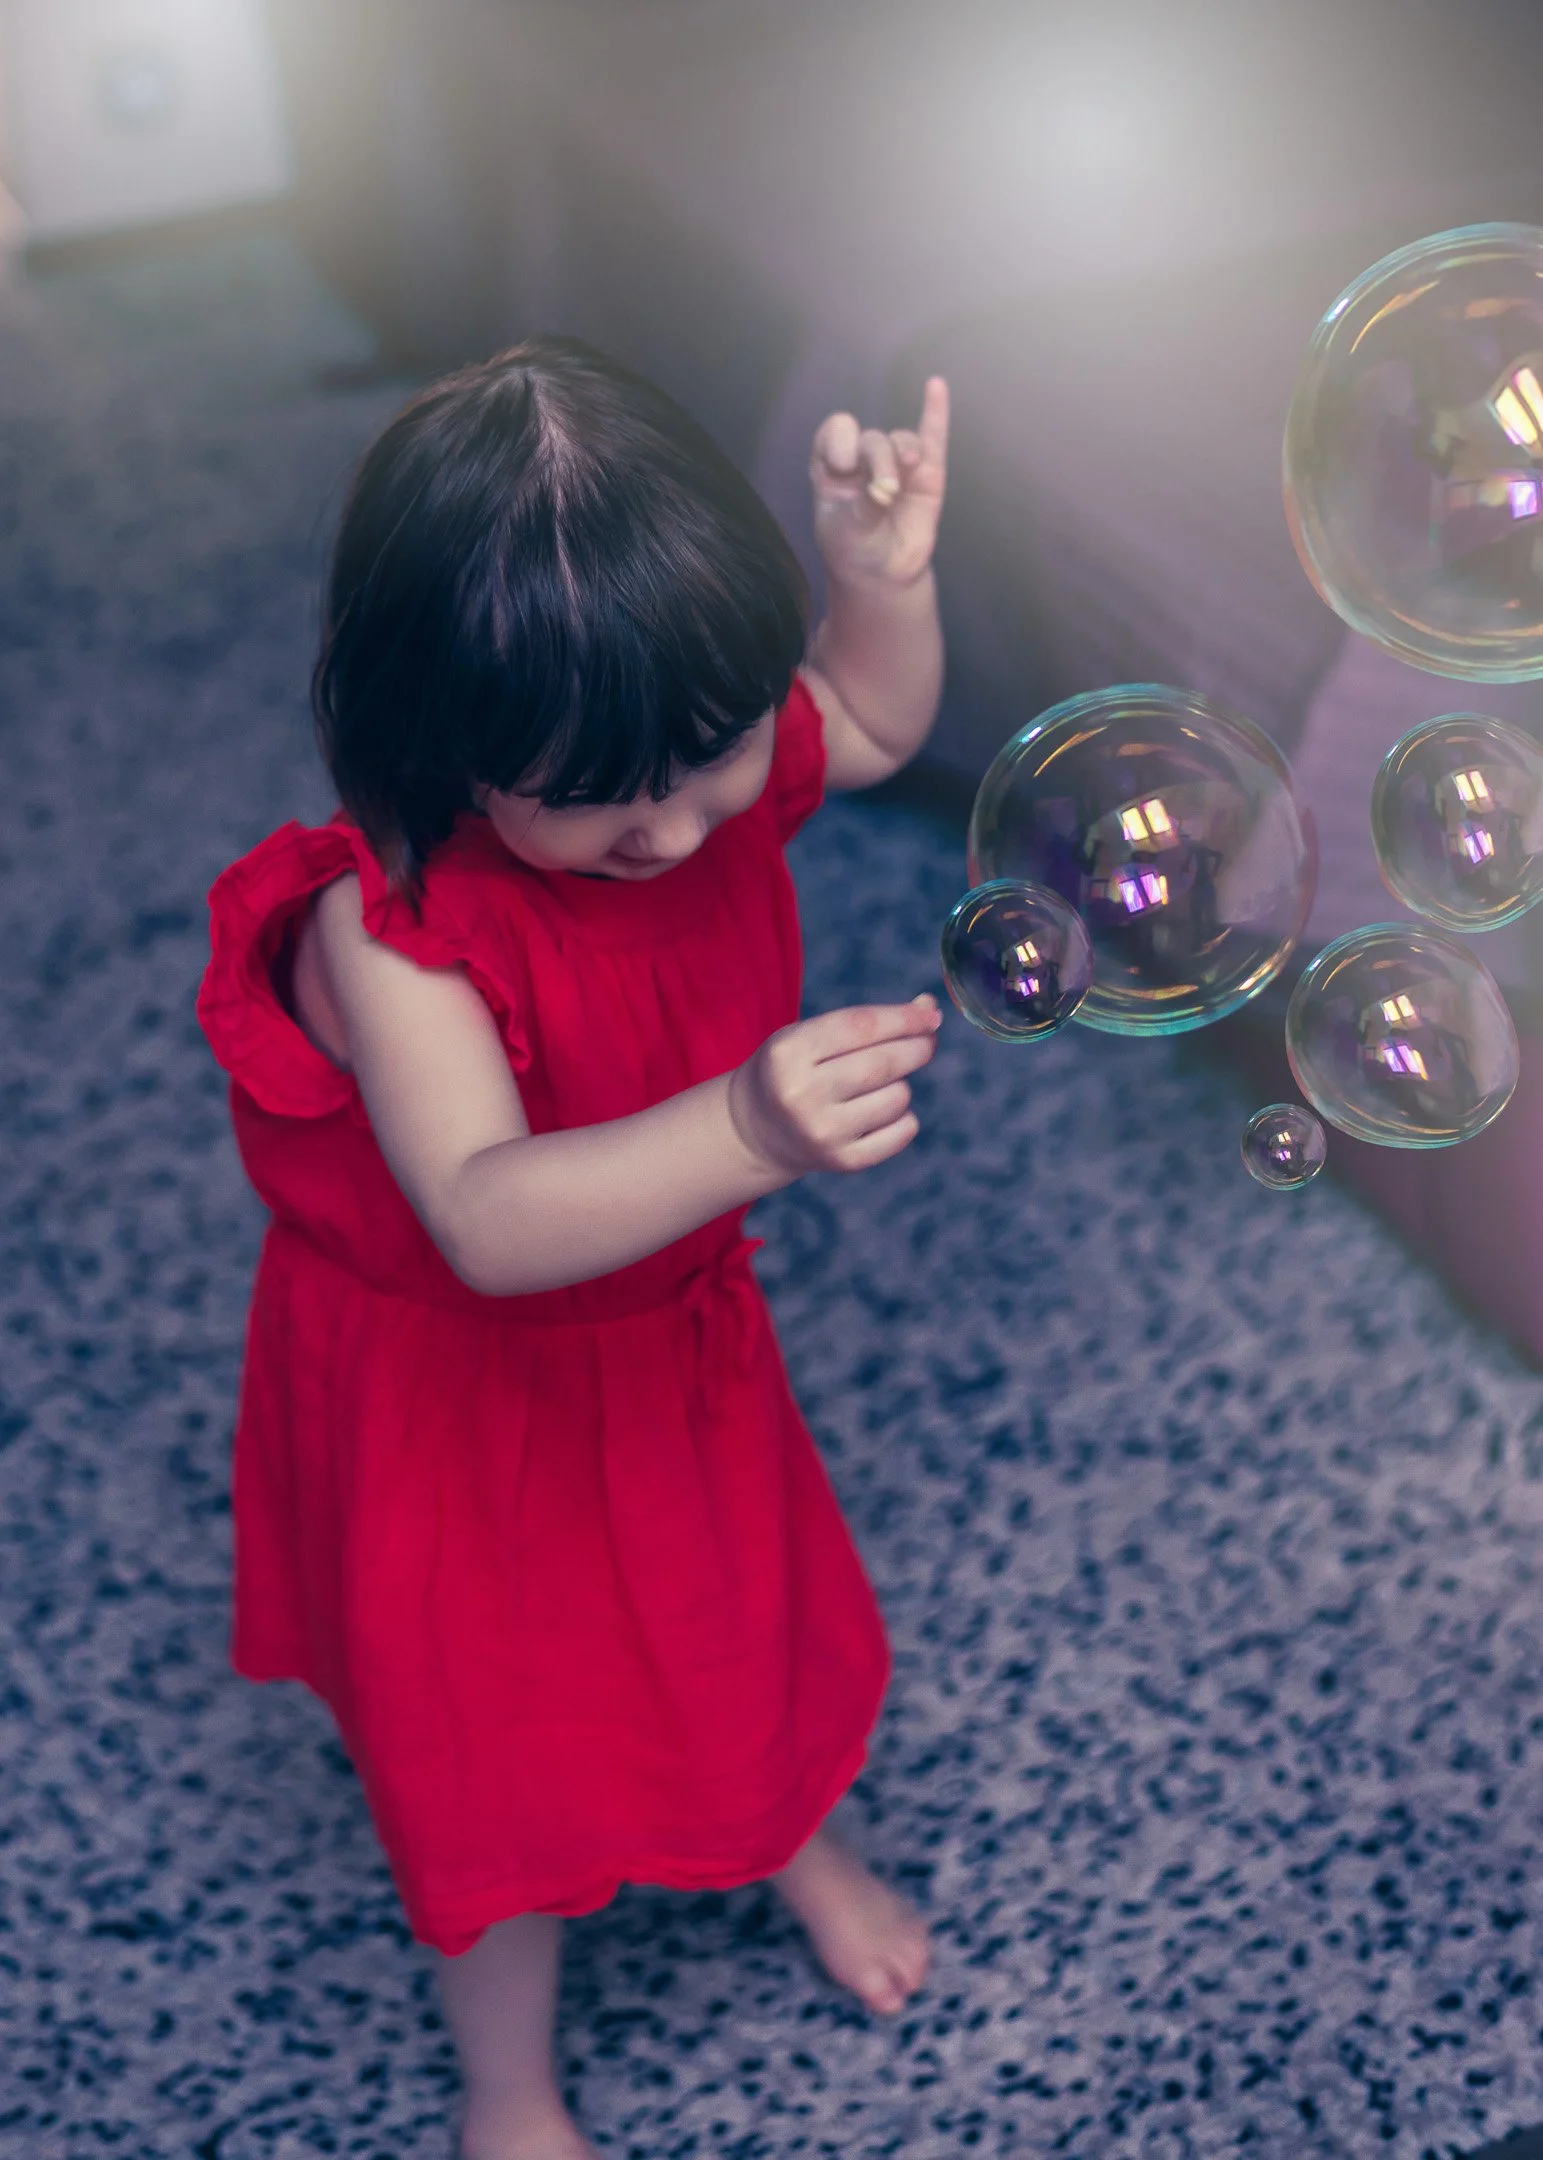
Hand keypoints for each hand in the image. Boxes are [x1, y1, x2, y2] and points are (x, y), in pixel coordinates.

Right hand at [728, 995, 941, 1177]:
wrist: (758, 1130)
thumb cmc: (794, 1071)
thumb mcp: (810, 1036)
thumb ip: (865, 1022)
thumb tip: (927, 1007)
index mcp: (788, 1053)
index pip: (860, 1026)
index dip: (904, 1018)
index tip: (931, 1014)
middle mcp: (802, 1094)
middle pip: (883, 1063)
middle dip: (917, 1047)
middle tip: (926, 1041)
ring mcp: (823, 1132)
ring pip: (897, 1097)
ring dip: (902, 1084)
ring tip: (880, 1084)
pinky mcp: (843, 1161)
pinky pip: (902, 1132)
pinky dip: (904, 1117)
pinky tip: (881, 1111)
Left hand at [810, 376, 948, 587]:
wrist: (881, 577)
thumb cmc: (853, 549)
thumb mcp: (848, 530)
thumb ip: (865, 504)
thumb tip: (887, 487)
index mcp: (832, 466)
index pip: (836, 432)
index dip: (840, 441)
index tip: (843, 465)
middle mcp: (864, 459)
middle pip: (873, 439)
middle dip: (878, 460)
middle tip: (885, 491)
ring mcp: (896, 465)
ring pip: (901, 440)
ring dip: (902, 450)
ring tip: (906, 468)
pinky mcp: (927, 475)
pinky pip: (933, 438)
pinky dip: (936, 413)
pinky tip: (936, 387)